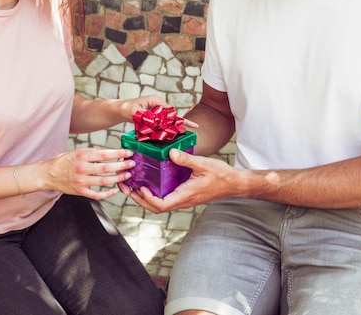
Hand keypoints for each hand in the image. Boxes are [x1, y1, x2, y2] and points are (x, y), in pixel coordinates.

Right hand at [45, 148, 134, 199]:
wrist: (49, 174)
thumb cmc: (65, 161)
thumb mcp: (78, 151)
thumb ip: (93, 152)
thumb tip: (111, 151)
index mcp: (82, 156)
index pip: (104, 154)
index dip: (118, 154)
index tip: (128, 153)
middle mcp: (82, 168)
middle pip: (106, 168)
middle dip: (121, 166)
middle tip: (132, 164)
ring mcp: (81, 181)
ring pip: (104, 181)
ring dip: (118, 178)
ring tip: (127, 175)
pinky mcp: (80, 192)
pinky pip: (97, 195)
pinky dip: (107, 194)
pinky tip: (115, 190)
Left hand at [119, 148, 236, 212]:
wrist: (234, 184)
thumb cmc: (221, 176)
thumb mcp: (203, 164)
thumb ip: (186, 159)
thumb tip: (170, 152)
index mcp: (185, 195)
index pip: (162, 205)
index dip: (148, 199)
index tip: (141, 188)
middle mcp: (183, 200)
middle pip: (156, 207)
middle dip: (139, 199)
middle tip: (126, 188)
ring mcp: (184, 199)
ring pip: (160, 204)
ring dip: (145, 197)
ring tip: (132, 186)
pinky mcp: (185, 195)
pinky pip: (166, 198)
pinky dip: (155, 193)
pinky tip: (150, 182)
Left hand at [120, 96, 198, 128]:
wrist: (120, 110)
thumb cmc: (125, 108)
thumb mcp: (133, 111)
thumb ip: (143, 114)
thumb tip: (153, 120)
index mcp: (156, 100)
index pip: (169, 109)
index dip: (177, 117)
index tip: (183, 124)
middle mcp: (159, 105)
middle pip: (172, 115)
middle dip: (182, 121)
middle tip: (195, 127)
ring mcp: (157, 111)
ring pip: (169, 119)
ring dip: (177, 125)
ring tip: (191, 129)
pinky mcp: (155, 117)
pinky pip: (164, 123)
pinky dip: (170, 128)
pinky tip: (177, 133)